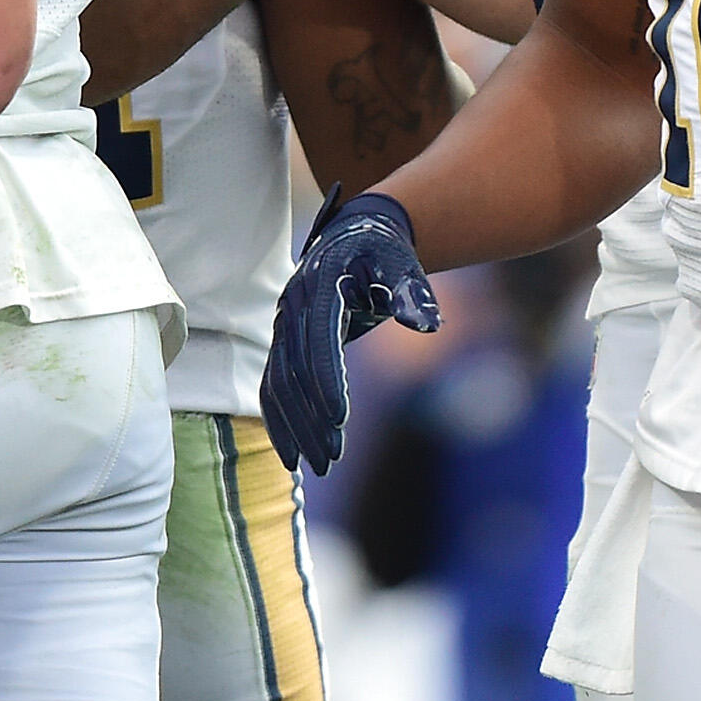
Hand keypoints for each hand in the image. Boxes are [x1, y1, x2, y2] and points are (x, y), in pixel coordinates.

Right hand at [259, 186, 437, 473]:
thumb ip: (411, 290)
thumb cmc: (383, 251)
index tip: (339, 420)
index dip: (326, 379)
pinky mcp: (284, 341)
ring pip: (280, 383)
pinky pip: (273, 385)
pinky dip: (279, 420)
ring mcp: (283, 324)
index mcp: (320, 285)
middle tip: (331, 460)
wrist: (354, 235)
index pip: (318, 339)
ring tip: (318, 465)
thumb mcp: (401, 262)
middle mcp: (293, 305)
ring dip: (296, 426)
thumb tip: (427, 324)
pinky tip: (292, 455)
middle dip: (311, 417)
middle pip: (295, 369)